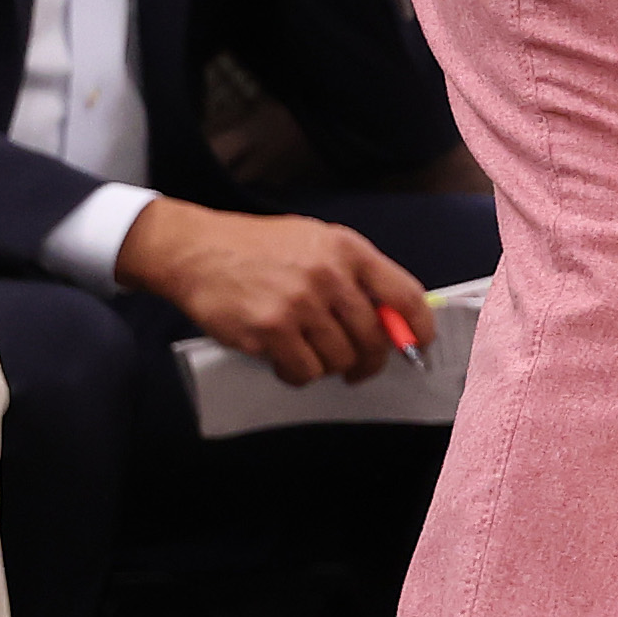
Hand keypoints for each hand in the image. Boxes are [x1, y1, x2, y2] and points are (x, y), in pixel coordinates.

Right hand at [116, 199, 434, 386]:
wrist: (198, 251)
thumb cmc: (261, 247)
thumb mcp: (317, 242)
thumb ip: (356, 274)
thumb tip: (392, 318)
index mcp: (348, 249)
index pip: (404, 295)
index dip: (418, 328)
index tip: (419, 346)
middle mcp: (328, 275)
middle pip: (373, 338)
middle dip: (369, 360)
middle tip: (356, 366)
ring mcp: (300, 304)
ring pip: (339, 360)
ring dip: (327, 366)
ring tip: (307, 350)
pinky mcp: (270, 331)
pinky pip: (304, 372)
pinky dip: (298, 374)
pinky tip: (285, 359)